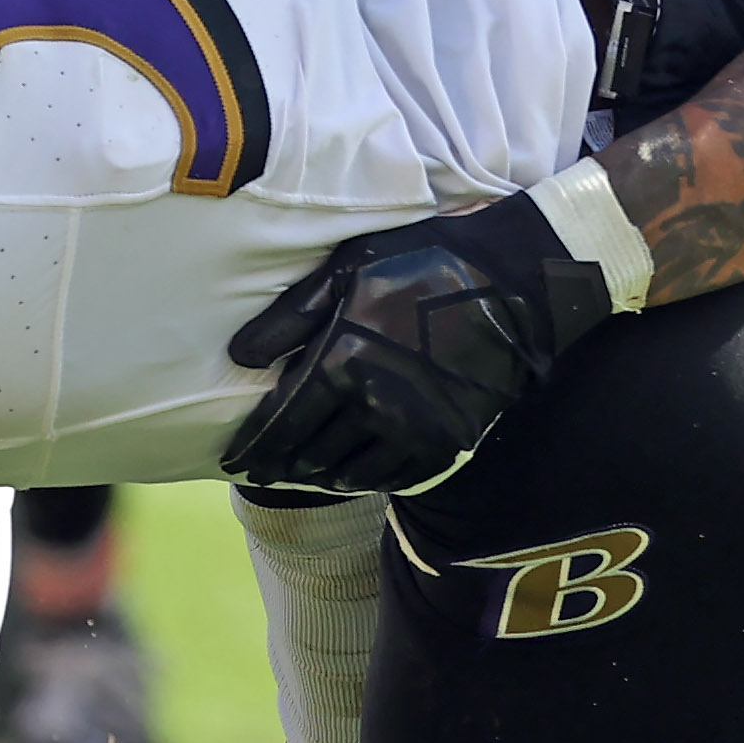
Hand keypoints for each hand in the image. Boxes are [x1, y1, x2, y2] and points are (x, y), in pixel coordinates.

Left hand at [220, 191, 620, 495]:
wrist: (511, 282)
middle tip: (261, 470)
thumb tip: (239, 357)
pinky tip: (351, 471)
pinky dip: (363, 478)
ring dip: (319, 474)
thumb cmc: (422, 263)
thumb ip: (291, 317)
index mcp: (341, 361)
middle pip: (309, 454)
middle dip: (280, 463)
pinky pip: (391, 478)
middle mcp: (373, 406)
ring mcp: (413, 430)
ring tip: (302, 471)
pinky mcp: (446, 443)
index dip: (252, 448)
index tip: (232, 461)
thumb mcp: (347, 270)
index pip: (280, 424)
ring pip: (347, 473)